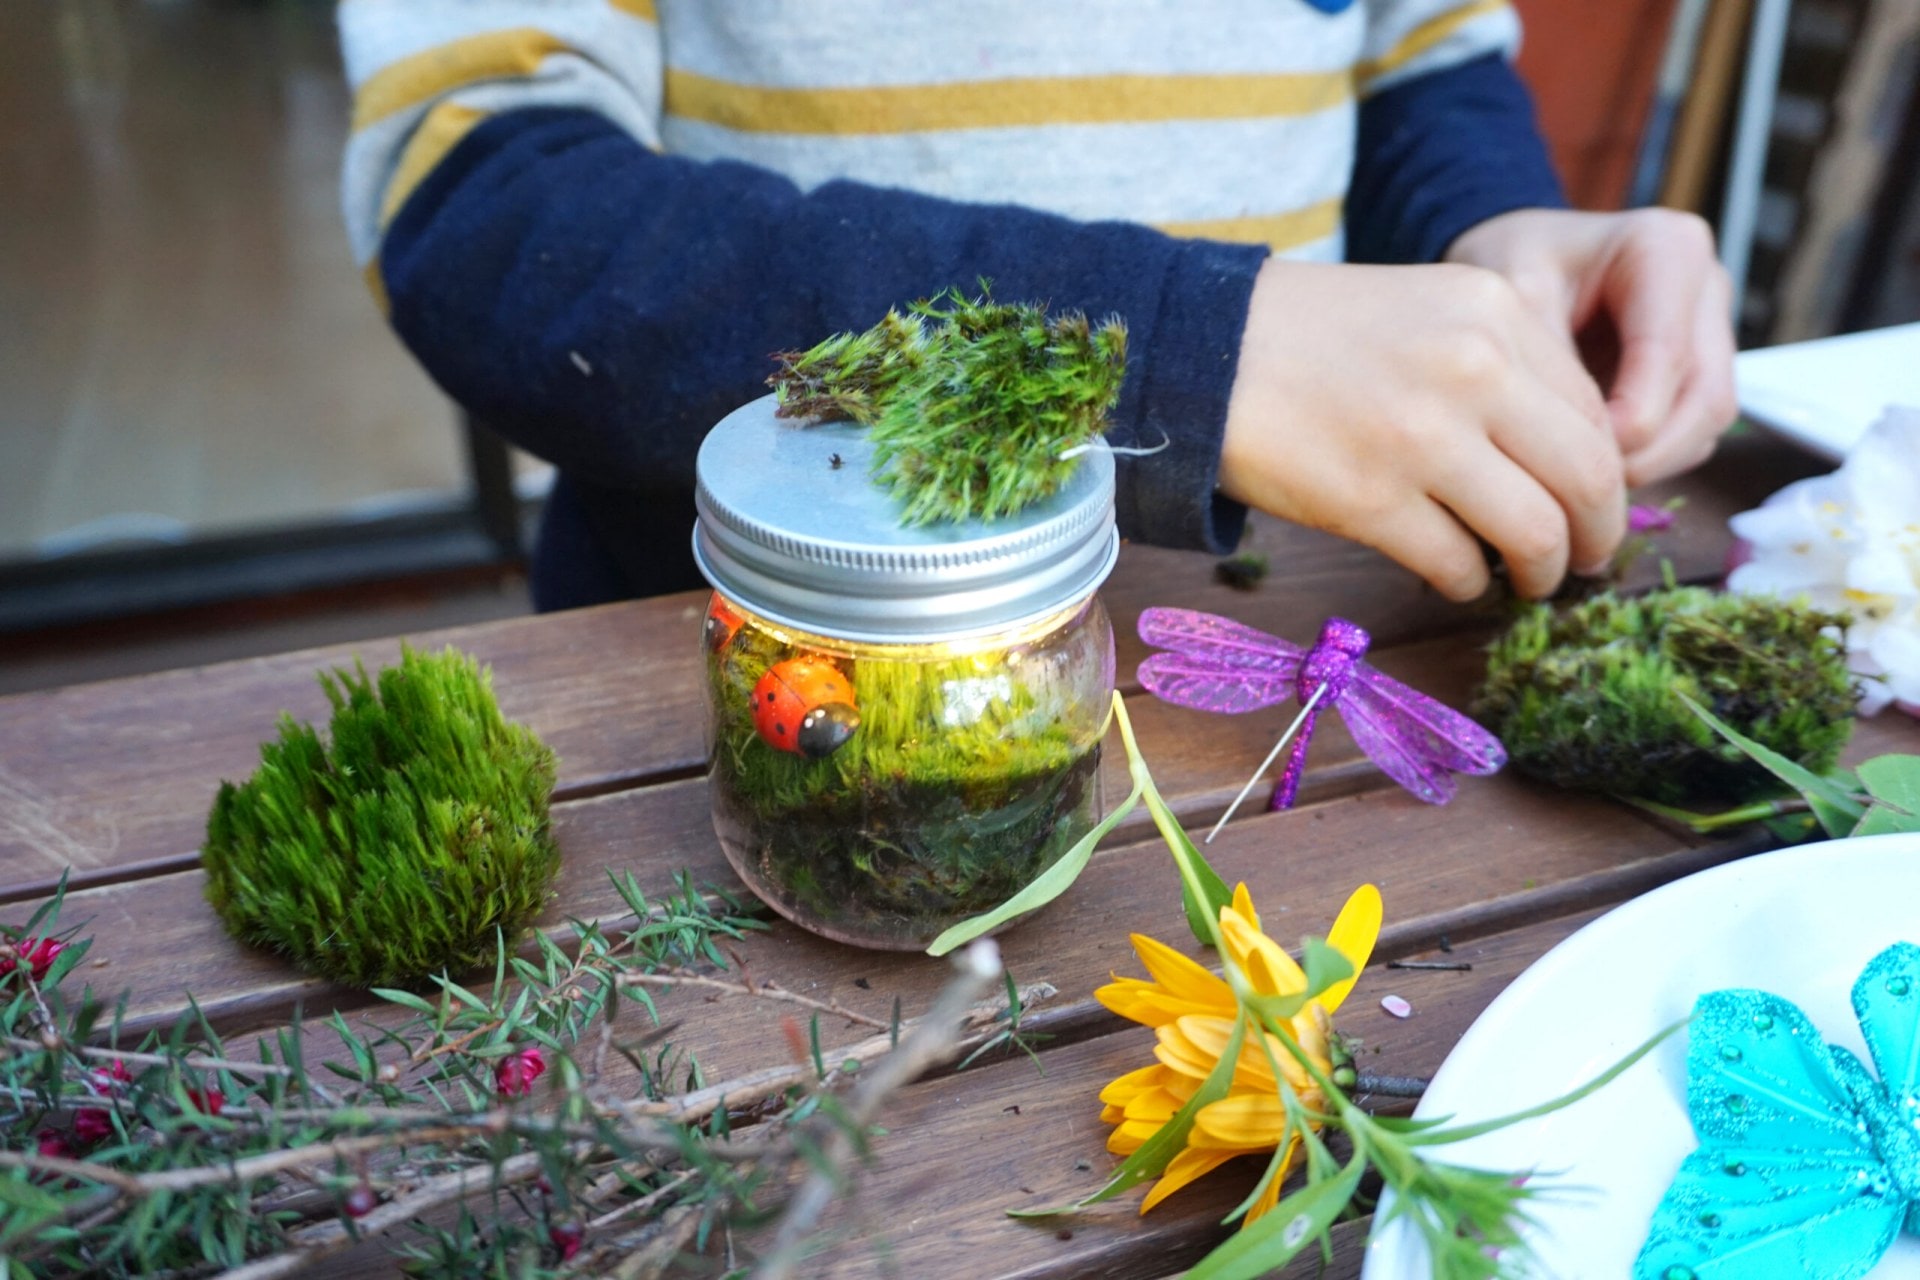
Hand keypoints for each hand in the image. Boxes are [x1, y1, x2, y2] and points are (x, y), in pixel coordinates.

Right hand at [1221, 259, 1622, 600]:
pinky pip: (1458, 564)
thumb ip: (1505, 364)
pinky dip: (1467, 583)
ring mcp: (1423, 438)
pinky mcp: (1372, 500)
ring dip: (1541, 572)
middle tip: (1586, 561)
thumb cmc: (1313, 336)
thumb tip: (1567, 462)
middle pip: (1587, 478)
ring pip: (1535, 533)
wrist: (1205, 351)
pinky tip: (1454, 575)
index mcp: (1497, 309)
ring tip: (1526, 581)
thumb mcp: (1430, 310)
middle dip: (1598, 535)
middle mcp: (1475, 368)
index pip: (1594, 411)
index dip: (1604, 474)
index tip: (1591, 506)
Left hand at [1443, 207, 1737, 485]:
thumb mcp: (1511, 291)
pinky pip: (1691, 431)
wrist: (1516, 255)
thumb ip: (1547, 360)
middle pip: (1706, 397)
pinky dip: (1649, 459)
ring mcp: (1709, 332)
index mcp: (1669, 250)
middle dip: (1648, 453)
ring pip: (1706, 422)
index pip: (1668, 353)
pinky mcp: (1698, 370)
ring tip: (1582, 488)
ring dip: (1651, 463)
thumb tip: (1573, 446)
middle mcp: (1705, 290)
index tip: (1574, 457)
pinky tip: (1594, 473)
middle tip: (1583, 491)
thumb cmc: (1510, 261)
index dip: (1630, 419)